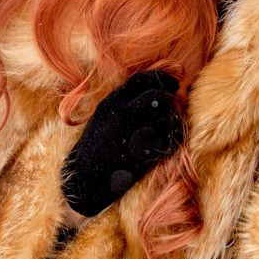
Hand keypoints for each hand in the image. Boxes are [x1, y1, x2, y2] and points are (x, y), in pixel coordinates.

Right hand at [61, 70, 183, 216]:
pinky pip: (170, 140)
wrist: (84, 181)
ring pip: (167, 117)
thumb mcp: (103, 117)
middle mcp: (121, 115)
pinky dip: (173, 139)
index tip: (175, 83)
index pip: (142, 79)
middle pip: (157, 96)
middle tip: (174, 106)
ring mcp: (131, 135)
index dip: (162, 78)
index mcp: (110, 103)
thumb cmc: (96, 148)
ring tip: (168, 126)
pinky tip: (167, 141)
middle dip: (170, 99)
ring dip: (173, 120)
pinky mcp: (141, 156)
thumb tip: (156, 89)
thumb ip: (124, 102)